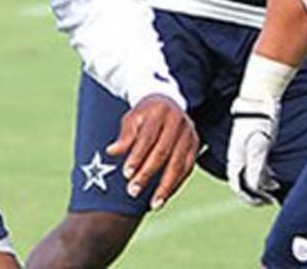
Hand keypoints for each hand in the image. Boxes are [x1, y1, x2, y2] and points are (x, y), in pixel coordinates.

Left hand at [106, 94, 197, 210]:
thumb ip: (125, 135)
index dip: (137, 156)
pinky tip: (164, 197)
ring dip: (166, 186)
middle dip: (147, 174)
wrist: (168, 102)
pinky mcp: (195, 145)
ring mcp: (189, 134)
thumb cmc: (145, 114)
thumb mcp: (132, 118)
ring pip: (178, 164)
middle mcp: (178, 122)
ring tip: (154, 204)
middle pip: (163, 152)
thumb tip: (111, 151)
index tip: (126, 174)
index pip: (147, 137)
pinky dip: (176, 184)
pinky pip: (187, 169)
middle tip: (133, 191)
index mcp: (159, 111)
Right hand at [227, 95, 279, 204]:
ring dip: (262, 185)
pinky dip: (265, 175)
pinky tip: (274, 179)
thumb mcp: (259, 147)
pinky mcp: (255, 147)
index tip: (262, 202)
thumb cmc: (259, 122)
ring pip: (252, 176)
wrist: (260, 101)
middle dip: (256, 194)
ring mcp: (246, 152)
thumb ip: (256, 168)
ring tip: (276, 188)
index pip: (237, 185)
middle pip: (243, 183)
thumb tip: (254, 188)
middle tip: (269, 200)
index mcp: (236, 158)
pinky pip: (257, 167)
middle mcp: (239, 157)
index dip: (248, 198)